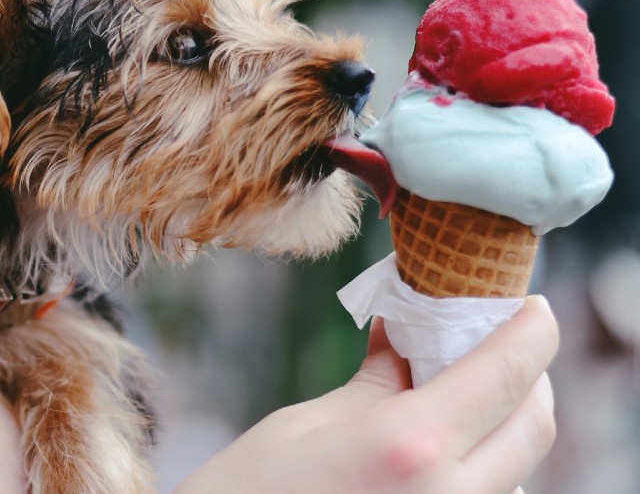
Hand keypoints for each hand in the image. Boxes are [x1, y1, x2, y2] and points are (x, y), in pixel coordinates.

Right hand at [176, 296, 557, 493]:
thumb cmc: (247, 492)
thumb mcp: (308, 423)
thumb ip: (378, 380)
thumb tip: (408, 330)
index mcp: (410, 446)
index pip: (506, 374)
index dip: (532, 330)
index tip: (532, 305)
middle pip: (532, 425)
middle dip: (527, 374)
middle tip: (496, 340)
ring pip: (516, 465)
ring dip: (505, 418)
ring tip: (463, 385)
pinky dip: (482, 457)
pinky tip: (444, 436)